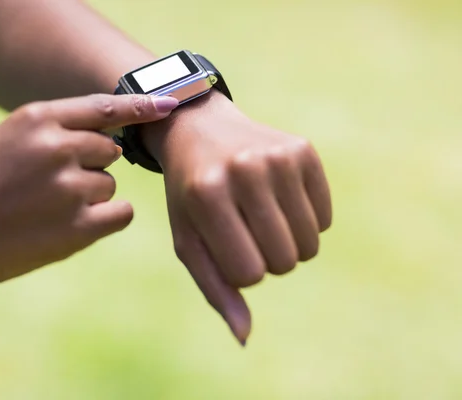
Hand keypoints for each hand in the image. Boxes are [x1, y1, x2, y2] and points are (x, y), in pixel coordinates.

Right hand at [0, 94, 178, 302]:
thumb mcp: (3, 142)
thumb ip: (52, 132)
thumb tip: (106, 140)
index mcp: (36, 118)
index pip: (104, 107)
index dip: (139, 107)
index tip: (167, 106)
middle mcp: (58, 146)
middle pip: (108, 150)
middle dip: (90, 165)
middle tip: (50, 186)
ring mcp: (70, 187)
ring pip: (109, 183)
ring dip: (89, 195)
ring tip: (46, 210)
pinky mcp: (79, 227)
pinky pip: (121, 212)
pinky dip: (107, 217)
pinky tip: (75, 225)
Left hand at [142, 93, 331, 343]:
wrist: (199, 131)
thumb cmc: (190, 195)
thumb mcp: (189, 240)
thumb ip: (215, 290)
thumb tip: (244, 337)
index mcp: (207, 195)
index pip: (249, 274)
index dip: (239, 271)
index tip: (226, 247)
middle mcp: (245, 170)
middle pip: (283, 262)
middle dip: (265, 259)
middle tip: (245, 232)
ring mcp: (278, 156)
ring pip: (309, 245)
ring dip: (287, 244)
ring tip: (261, 218)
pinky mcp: (304, 150)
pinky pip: (325, 219)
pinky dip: (305, 222)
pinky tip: (278, 199)